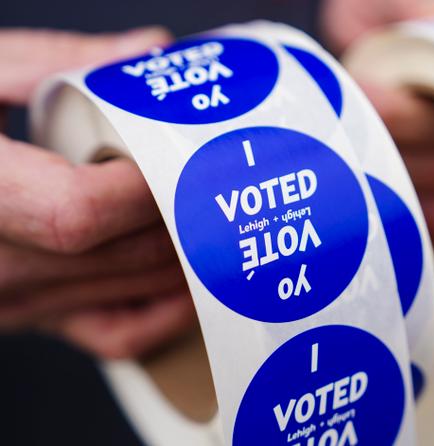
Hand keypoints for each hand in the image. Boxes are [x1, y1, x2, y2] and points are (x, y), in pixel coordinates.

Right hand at [0, 28, 195, 358]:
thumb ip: (56, 63)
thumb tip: (149, 52)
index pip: (77, 213)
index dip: (144, 188)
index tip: (184, 153)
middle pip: (119, 254)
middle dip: (185, 214)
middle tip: (222, 176)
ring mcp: (12, 301)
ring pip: (124, 292)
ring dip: (186, 255)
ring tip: (220, 212)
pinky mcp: (29, 316)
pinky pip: (113, 335)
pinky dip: (164, 315)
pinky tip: (193, 284)